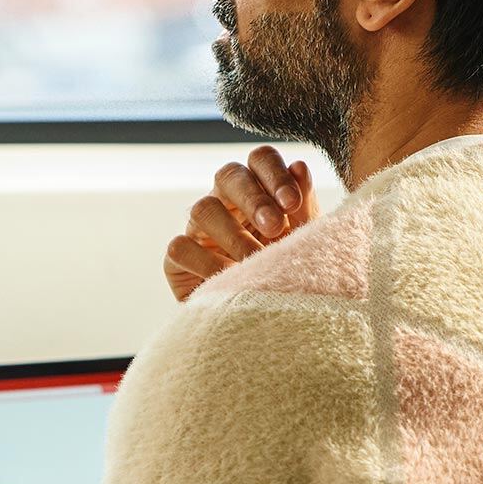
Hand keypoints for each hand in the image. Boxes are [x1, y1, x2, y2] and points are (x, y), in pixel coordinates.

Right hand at [164, 145, 317, 301]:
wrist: (268, 323)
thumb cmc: (288, 274)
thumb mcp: (303, 241)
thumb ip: (303, 206)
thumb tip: (299, 166)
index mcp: (259, 189)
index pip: (259, 160)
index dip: (274, 174)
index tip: (293, 204)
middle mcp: (226, 202)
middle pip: (228, 175)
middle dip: (254, 198)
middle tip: (275, 228)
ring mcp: (199, 229)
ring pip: (203, 208)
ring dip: (233, 235)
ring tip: (256, 260)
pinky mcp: (178, 260)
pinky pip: (180, 247)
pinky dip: (206, 263)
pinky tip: (229, 279)